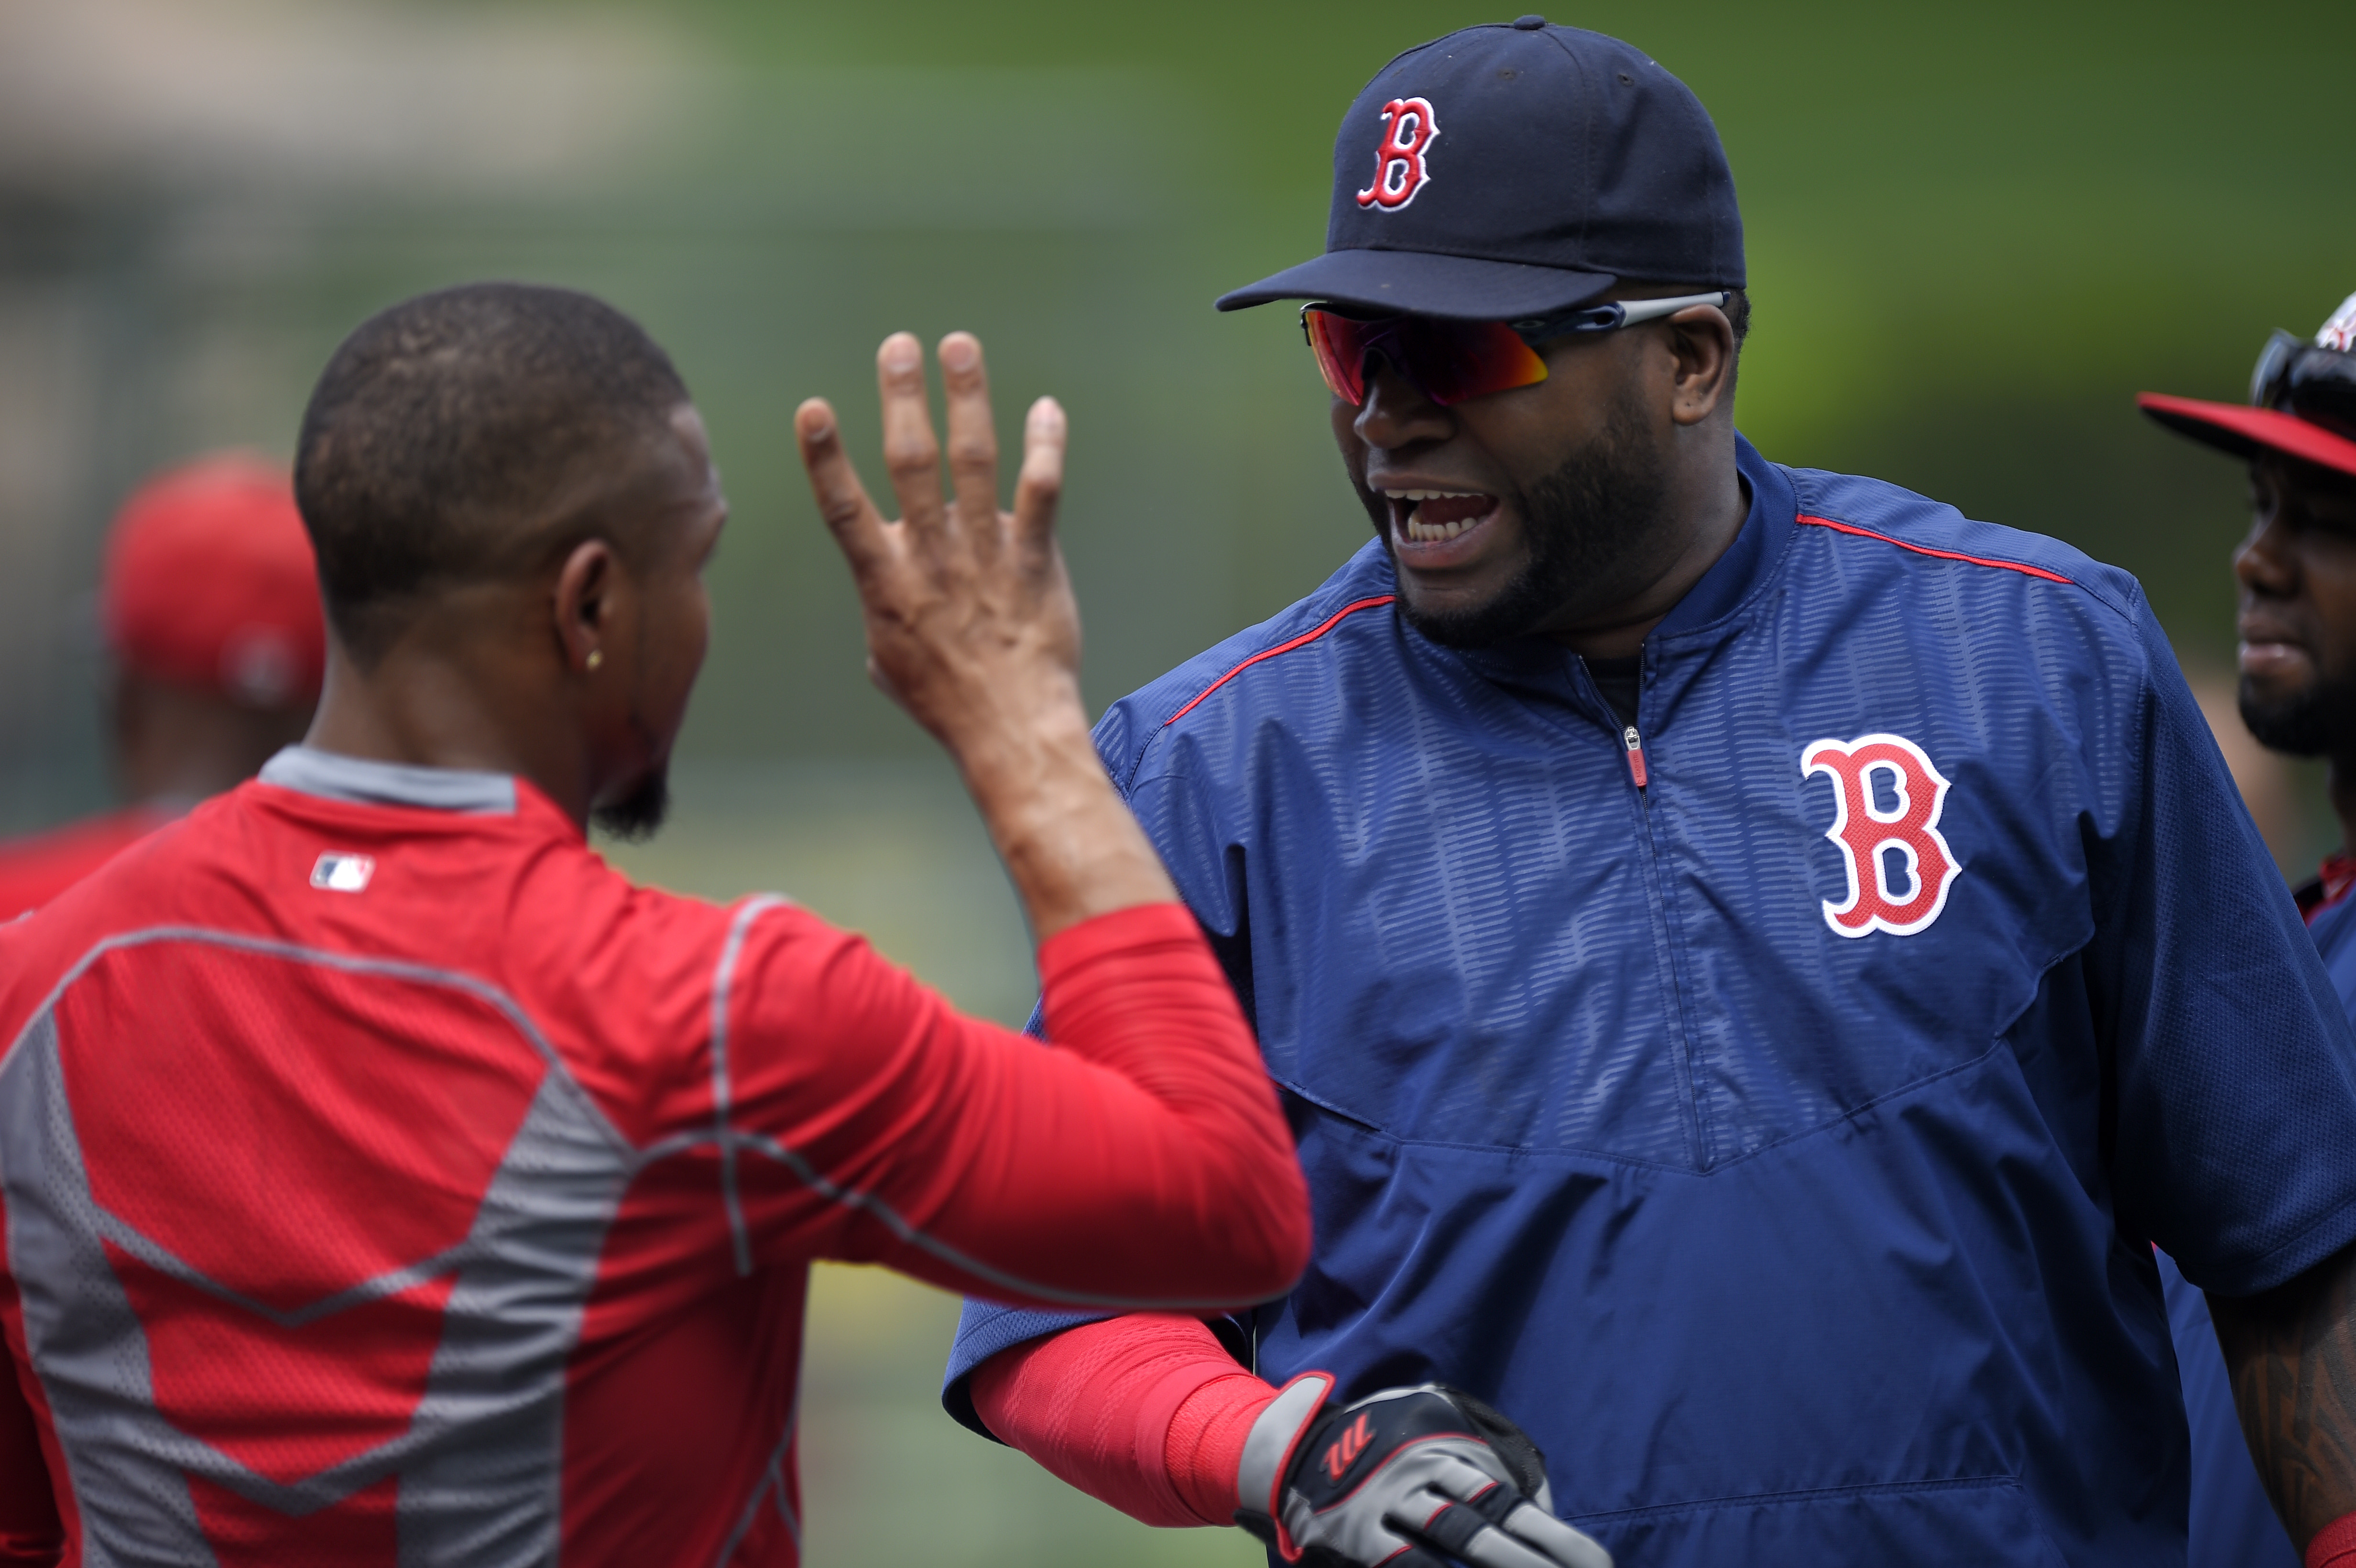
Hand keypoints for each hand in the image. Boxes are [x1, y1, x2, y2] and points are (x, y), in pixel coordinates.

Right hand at [794, 331, 1078, 758]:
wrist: (1010, 730)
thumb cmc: (945, 701)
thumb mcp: (887, 663)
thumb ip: (881, 614)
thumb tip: (882, 602)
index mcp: (886, 580)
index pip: (844, 509)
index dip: (825, 458)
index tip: (813, 408)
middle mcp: (932, 557)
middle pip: (910, 463)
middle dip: (903, 398)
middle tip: (898, 345)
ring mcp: (985, 555)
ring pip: (973, 462)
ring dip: (966, 398)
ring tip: (960, 346)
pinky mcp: (1035, 560)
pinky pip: (1040, 493)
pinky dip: (1045, 447)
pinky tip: (1047, 408)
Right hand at [1236, 1376, 1610, 1567]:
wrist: (1300, 1444)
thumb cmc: (1392, 1440)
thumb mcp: (1444, 1425)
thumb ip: (1498, 1457)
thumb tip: (1546, 1504)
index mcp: (1450, 1450)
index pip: (1513, 1502)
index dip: (1557, 1539)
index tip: (1598, 1567)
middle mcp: (1422, 1474)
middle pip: (1486, 1530)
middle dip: (1532, 1564)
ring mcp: (1386, 1505)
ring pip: (1449, 1546)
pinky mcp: (1353, 1533)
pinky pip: (1401, 1565)